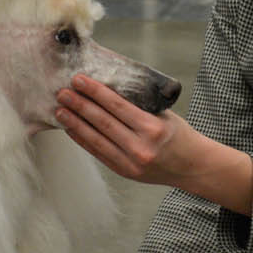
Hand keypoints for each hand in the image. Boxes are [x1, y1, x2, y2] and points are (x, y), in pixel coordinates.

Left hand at [55, 75, 197, 187]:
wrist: (193, 167)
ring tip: (60, 110)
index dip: (95, 92)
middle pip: (102, 122)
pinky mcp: (124, 172)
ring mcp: (131, 163)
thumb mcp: (164, 115)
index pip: (117, 106)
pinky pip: (98, 153)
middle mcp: (140, 147)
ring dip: (75, 123)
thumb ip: (137, 107)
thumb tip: (106, 91)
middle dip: (80, 106)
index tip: (78, 80)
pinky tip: (71, 128)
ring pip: (96, 139)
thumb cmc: (179, 135)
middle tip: (62, 92)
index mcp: (152, 128)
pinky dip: (83, 140)